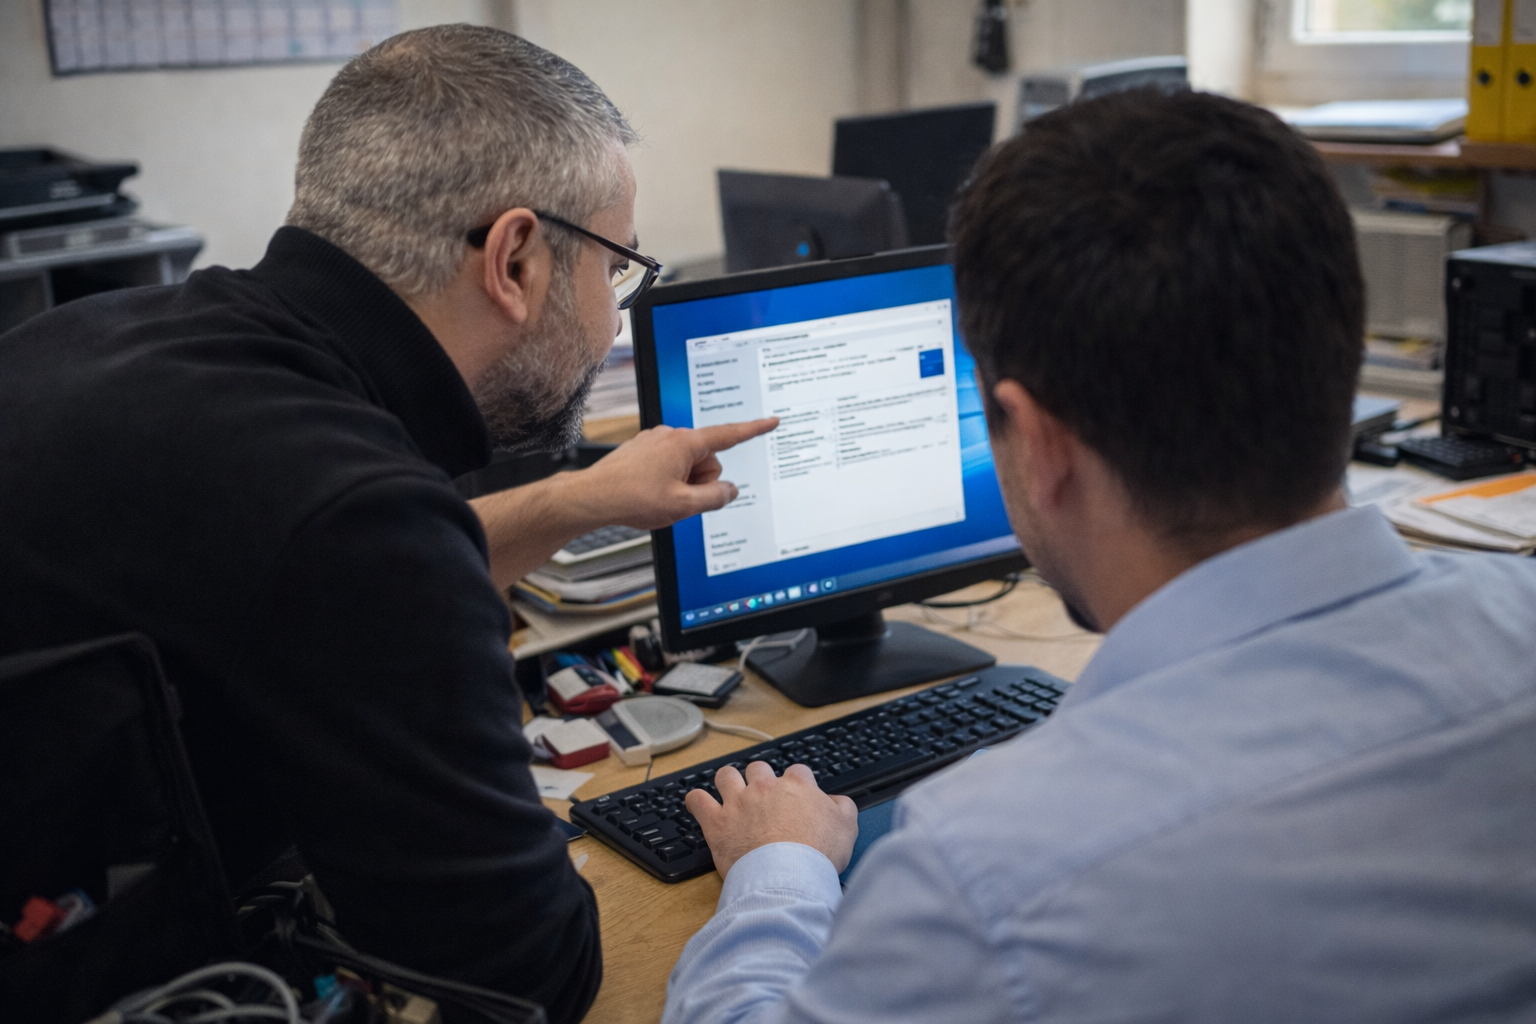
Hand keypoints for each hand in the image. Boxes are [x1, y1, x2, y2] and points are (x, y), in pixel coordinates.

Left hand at [566, 418, 777, 529]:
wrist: (592, 498)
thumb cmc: (631, 499)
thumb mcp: (682, 506)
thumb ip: (714, 498)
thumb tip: (729, 490)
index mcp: (684, 443)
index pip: (729, 435)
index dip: (754, 429)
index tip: (771, 421)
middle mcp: (671, 435)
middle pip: (707, 460)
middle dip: (700, 481)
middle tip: (678, 498)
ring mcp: (655, 441)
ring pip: (688, 465)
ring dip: (683, 483)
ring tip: (659, 496)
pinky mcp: (644, 450)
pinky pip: (670, 465)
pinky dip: (668, 480)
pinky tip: (649, 492)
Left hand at [685, 762, 857, 878]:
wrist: (788, 875)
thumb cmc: (817, 854)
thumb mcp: (846, 827)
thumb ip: (842, 807)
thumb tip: (836, 802)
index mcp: (797, 786)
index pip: (798, 772)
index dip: (798, 783)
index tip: (797, 795)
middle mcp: (765, 787)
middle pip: (758, 769)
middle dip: (760, 779)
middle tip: (763, 796)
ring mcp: (738, 802)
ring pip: (726, 776)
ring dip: (728, 781)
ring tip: (730, 792)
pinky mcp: (717, 822)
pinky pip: (698, 800)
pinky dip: (696, 801)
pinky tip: (699, 804)